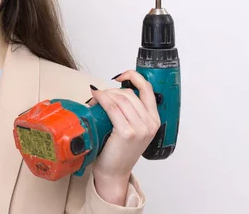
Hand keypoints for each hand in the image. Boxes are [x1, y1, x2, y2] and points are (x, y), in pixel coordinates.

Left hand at [87, 70, 160, 204]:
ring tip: (96, 101)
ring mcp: (140, 128)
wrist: (114, 172)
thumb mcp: (131, 128)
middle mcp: (150, 123)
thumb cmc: (119, 150)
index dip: (134, 76)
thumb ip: (129, 110)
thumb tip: (110, 91)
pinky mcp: (127, 132)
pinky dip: (102, 98)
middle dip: (111, 91)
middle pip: (128, 93)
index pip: (147, 89)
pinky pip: (112, 107)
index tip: (121, 75)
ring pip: (120, 98)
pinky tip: (95, 96)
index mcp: (154, 120)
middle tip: (100, 97)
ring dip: (105, 95)